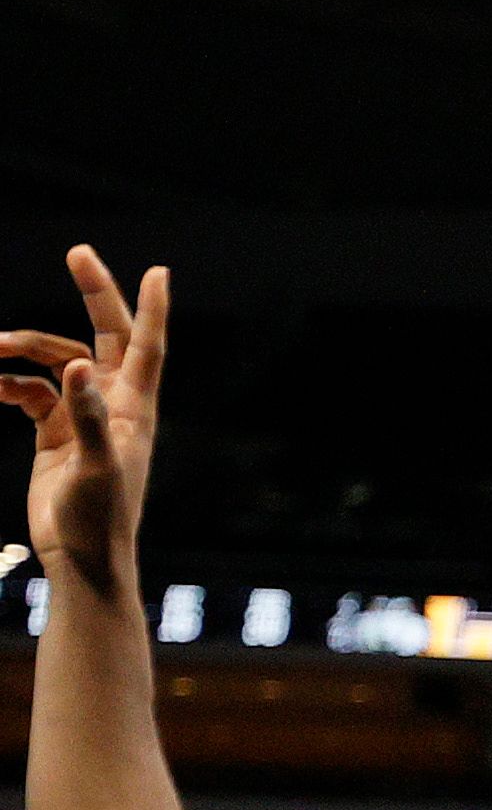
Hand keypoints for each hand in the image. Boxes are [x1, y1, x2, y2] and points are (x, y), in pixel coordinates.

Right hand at [0, 248, 166, 578]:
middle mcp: (113, 404)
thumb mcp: (95, 466)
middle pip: (105, 335)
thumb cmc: (100, 518)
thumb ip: (86, 415)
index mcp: (134, 408)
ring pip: (54, 362)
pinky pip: (29, 392)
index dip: (152, 307)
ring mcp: (82, 415)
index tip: (158, 269)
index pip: (147, 345)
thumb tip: (79, 365)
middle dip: (93, 294)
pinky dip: (8, 383)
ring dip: (24, 350)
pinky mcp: (53, 433)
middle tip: (78, 252)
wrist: (80, 557)